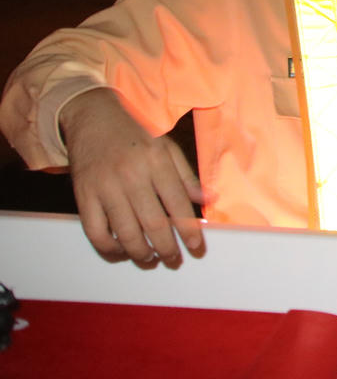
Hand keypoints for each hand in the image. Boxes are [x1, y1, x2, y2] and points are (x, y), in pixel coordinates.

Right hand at [61, 89, 207, 266]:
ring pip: (125, 232)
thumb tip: (209, 200)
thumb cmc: (135, 135)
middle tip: (174, 260)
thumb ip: (187, 176)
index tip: (196, 248)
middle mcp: (132, 175)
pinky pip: (95, 232)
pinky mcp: (84, 196)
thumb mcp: (167, 147)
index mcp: (157, 162)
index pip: (178, 203)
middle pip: (153, 223)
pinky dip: (109, 248)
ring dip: (141, 253)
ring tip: (152, 259)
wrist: (93, 118)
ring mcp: (105, 187)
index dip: (189, 230)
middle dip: (167, 248)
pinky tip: (122, 251)